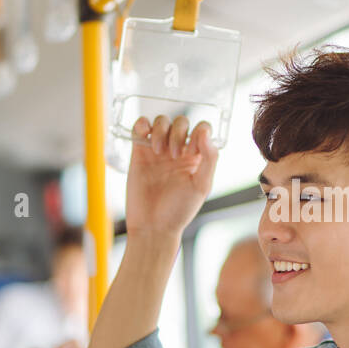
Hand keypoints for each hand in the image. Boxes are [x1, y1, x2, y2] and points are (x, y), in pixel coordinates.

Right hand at [125, 115, 217, 238]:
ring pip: (161, 121)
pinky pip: (139, 128)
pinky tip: (145, 138)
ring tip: (159, 152)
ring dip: (161, 130)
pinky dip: (141, 125)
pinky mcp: (139, 152)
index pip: (202, 129)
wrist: (152, 226)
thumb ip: (209, 158)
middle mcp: (178, 151)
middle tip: (174, 155)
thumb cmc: (179, 211)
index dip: (199, 132)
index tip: (191, 150)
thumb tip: (205, 133)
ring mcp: (158, 150)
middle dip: (178, 133)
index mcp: (197, 157)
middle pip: (181, 122)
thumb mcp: (201, 186)